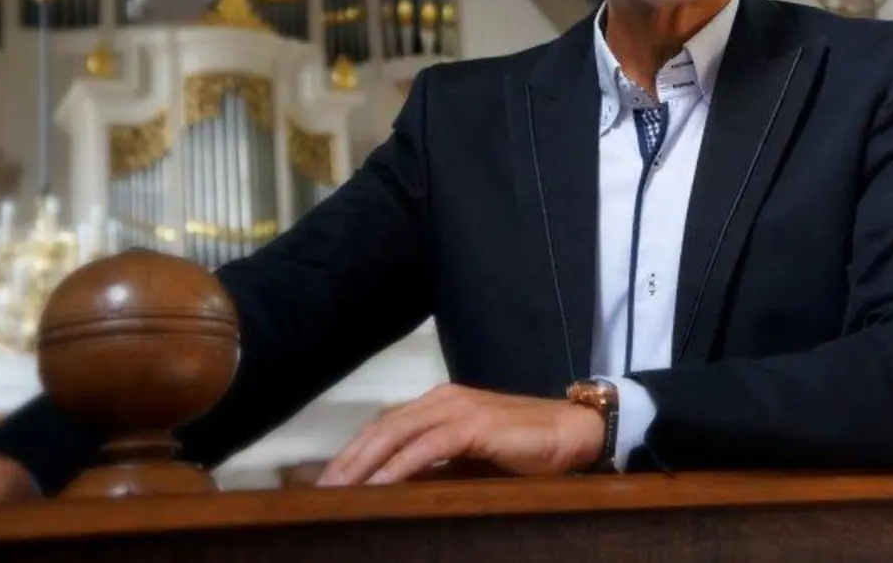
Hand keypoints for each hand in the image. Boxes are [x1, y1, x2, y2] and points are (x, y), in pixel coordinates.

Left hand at [315, 385, 603, 486]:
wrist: (573, 432)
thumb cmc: (524, 450)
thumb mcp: (471, 461)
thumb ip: (437, 468)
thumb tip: (397, 492)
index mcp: (438, 404)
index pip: (384, 426)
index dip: (354, 453)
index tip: (327, 483)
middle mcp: (441, 399)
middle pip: (381, 427)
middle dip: (348, 460)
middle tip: (320, 491)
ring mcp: (457, 408)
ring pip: (395, 433)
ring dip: (364, 463)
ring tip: (340, 491)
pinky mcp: (473, 423)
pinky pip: (426, 445)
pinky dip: (399, 465)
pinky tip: (380, 485)